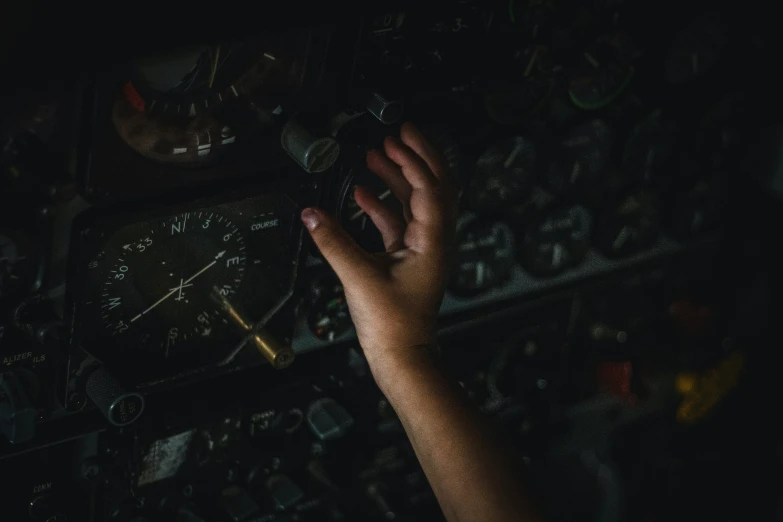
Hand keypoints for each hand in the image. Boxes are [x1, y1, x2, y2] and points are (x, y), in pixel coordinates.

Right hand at [301, 122, 456, 374]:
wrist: (402, 357)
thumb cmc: (393, 325)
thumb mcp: (359, 278)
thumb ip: (334, 242)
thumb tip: (311, 213)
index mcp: (432, 242)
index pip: (429, 188)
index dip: (414, 159)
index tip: (398, 138)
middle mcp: (433, 242)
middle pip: (433, 188)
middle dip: (416, 159)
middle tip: (399, 135)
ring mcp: (422, 250)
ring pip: (414, 204)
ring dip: (397, 178)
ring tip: (376, 155)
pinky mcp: (407, 259)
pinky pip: (398, 223)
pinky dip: (383, 205)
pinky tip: (363, 194)